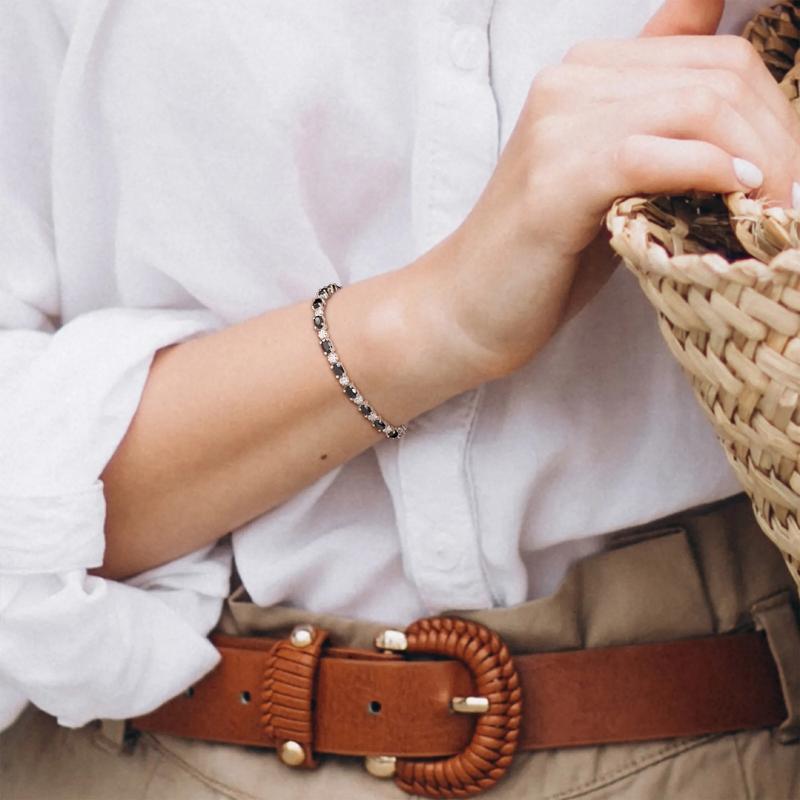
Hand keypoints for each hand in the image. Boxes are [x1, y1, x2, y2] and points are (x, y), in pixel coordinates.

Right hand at [429, 0, 799, 380]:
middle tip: (791, 199)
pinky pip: (652, 154)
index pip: (716, 54)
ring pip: (699, 106)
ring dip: (759, 160)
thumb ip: (664, 125)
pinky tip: (734, 199)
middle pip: (719, 74)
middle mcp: (570, 81)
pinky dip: (709, 174)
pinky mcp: (554, 180)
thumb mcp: (616, 178)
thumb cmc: (549, 255)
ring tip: (773, 211)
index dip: (774, 112)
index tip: (785, 174)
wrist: (466, 308)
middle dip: (779, 138)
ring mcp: (558, 126)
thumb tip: (731, 81)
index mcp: (588, 73)